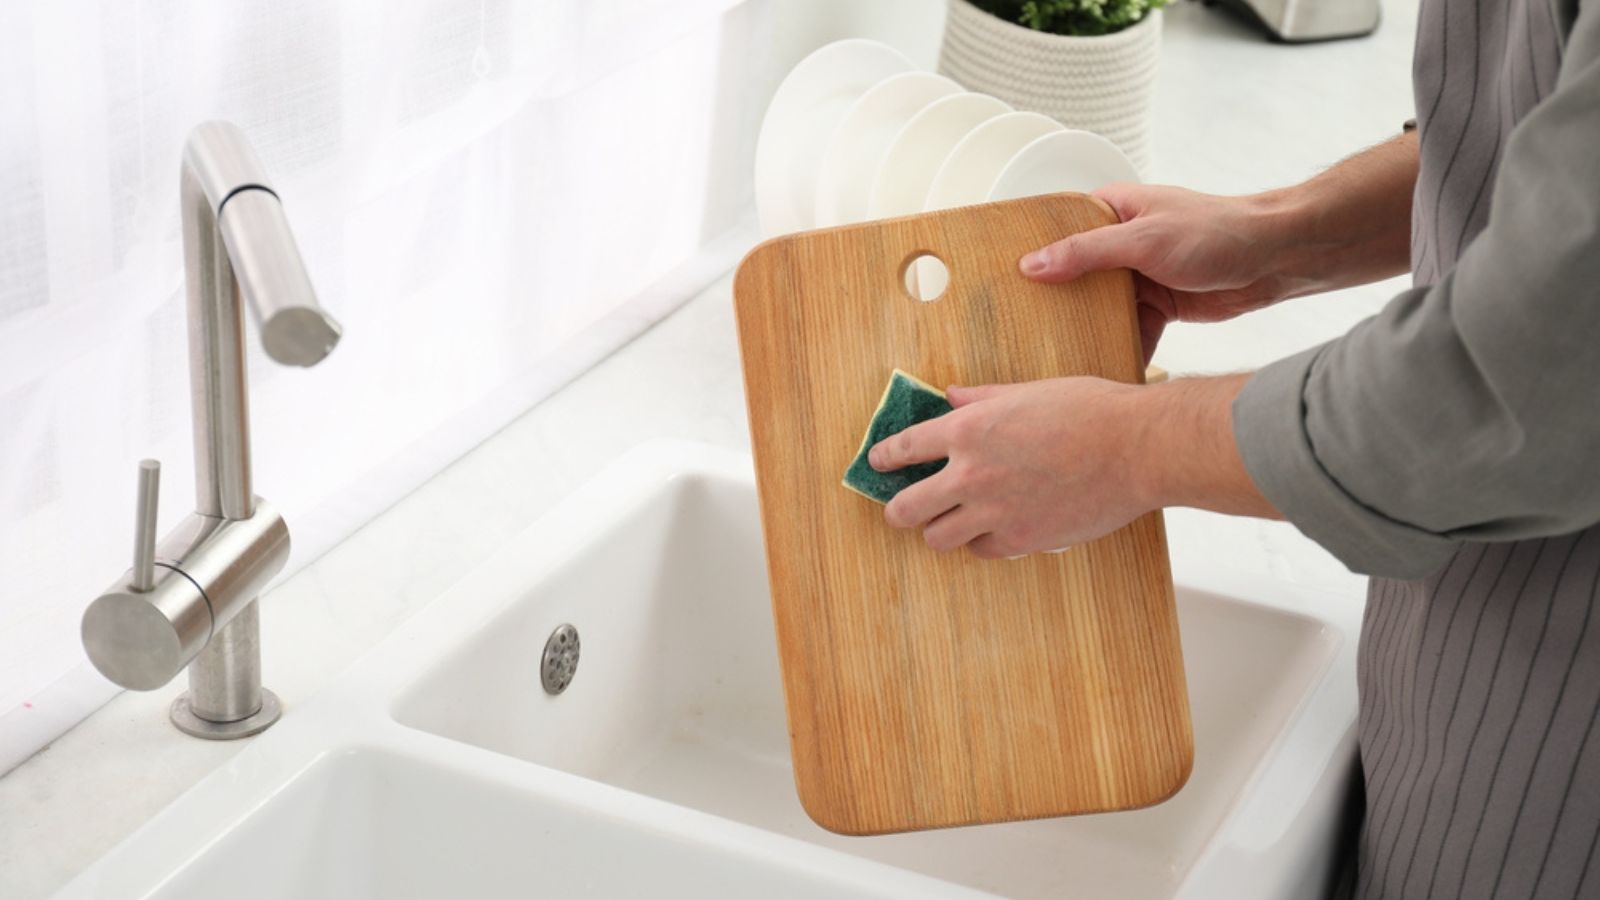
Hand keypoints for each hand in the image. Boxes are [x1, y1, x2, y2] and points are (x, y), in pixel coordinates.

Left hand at [867, 378, 1155, 557]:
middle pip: (905, 508)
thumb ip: (983, 398)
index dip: (884, 458)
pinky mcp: (1022, 541)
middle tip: (902, 507)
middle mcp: (970, 475)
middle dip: (898, 508)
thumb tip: (953, 396)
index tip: (877, 463)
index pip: (904, 448)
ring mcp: (994, 512)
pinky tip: (995, 531)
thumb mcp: (1029, 391)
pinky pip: (983, 551)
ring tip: (948, 523)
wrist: (1137, 449)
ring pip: (937, 538)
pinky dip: (984, 543)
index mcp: (968, 430)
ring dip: (939, 530)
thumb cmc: (1091, 411)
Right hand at [1020, 184, 1294, 362]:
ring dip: (1085, 330)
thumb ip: (1086, 252)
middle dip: (1052, 303)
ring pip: (1098, 307)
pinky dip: (1118, 347)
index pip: (1056, 230)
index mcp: (1111, 211)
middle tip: (1017, 330)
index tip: (996, 281)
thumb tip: (1032, 264)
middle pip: (1072, 275)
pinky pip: (1127, 329)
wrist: (1275, 259)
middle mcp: (1119, 243)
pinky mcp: (1157, 304)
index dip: (1029, 254)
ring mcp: (1138, 276)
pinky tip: (1098, 367)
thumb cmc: (1217, 231)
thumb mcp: (1143, 240)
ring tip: (1051, 357)